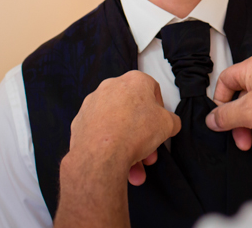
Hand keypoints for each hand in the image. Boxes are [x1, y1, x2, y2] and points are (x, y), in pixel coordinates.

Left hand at [55, 72, 179, 227]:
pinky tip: (117, 164)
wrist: (101, 154)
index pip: (152, 90)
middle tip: (149, 154)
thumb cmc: (136, 132)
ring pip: (116, 124)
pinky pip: (100, 132)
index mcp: (134, 80)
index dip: (159, 110)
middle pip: (133, 111)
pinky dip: (109, 146)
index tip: (159, 126)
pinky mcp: (80, 120)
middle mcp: (111, 86)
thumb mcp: (168, 125)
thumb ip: (172, 120)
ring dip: (128, 146)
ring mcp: (92, 103)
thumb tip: (169, 124)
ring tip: (135, 170)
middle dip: (143, 135)